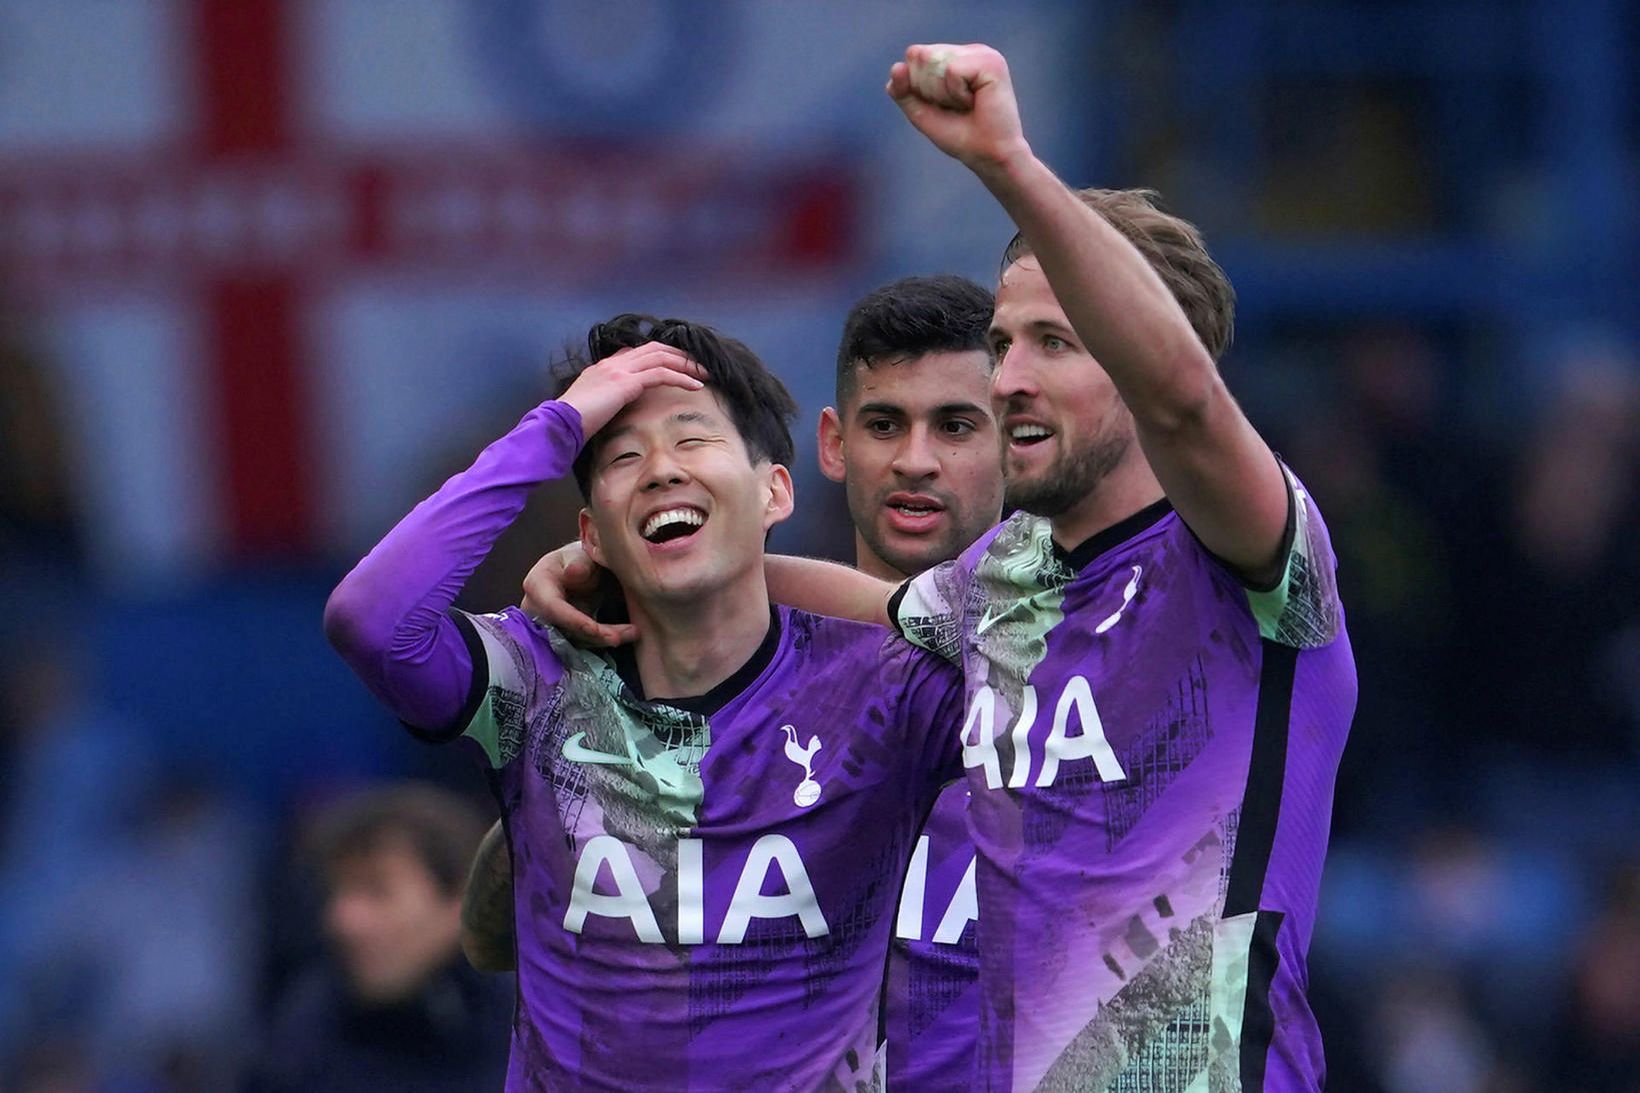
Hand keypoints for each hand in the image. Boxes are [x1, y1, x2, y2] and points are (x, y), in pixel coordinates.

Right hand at [520, 541, 636, 646]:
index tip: (597, 629)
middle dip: (593, 636)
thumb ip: (580, 562)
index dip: (574, 621)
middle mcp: (536, 609)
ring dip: (604, 639)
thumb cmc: (581, 558)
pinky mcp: (562, 634)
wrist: (583, 568)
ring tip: (633, 632)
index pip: (552, 608)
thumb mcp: (582, 554)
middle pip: (563, 630)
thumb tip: (573, 572)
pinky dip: (604, 640)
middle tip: (620, 637)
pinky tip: (627, 634)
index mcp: (537, 584)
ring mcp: (547, 625)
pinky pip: (582, 643)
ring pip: (574, 640)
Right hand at [556, 343, 705, 438]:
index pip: (637, 352)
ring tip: (704, 374)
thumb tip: (615, 414)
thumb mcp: (591, 409)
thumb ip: (605, 404)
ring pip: (662, 357)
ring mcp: (619, 370)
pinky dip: (682, 378)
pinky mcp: (626, 382)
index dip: (661, 355)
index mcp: (603, 368)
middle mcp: (612, 363)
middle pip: (654, 348)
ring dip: (687, 364)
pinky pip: (662, 374)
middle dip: (680, 355)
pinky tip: (696, 386)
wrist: (558, 424)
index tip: (678, 364)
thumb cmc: (571, 424)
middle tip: (699, 365)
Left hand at [886, 44, 1029, 174]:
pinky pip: (952, 71)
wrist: (988, 156)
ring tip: (966, 105)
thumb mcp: (921, 112)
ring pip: (934, 61)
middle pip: (921, 55)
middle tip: (956, 107)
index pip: (914, 55)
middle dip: (929, 89)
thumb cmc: (959, 136)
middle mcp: (967, 51)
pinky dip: (956, 93)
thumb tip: (896, 67)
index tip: (944, 105)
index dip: (919, 86)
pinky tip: (975, 102)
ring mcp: (981, 53)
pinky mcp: (991, 62)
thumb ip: (903, 91)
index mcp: (953, 57)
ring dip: (944, 93)